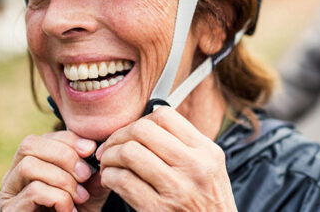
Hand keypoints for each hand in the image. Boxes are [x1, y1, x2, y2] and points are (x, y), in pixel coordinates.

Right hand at [0, 131, 109, 211]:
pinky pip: (34, 191)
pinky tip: (68, 210)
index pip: (44, 137)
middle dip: (64, 156)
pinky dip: (58, 198)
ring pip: (29, 166)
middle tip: (85, 175)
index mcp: (32, 162)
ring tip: (79, 197)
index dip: (69, 140)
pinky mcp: (11, 210)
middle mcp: (14, 174)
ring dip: (61, 179)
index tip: (91, 151)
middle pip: (29, 145)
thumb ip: (93, 169)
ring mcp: (9, 192)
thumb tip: (98, 149)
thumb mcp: (90, 187)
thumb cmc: (78, 210)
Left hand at [96, 106, 236, 211]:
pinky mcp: (158, 209)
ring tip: (109, 164)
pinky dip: (110, 178)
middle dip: (118, 136)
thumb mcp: (210, 168)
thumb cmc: (209, 203)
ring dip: (110, 157)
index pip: (165, 116)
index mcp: (207, 151)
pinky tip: (112, 181)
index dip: (140, 121)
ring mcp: (177, 188)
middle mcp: (194, 166)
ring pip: (129, 153)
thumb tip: (149, 125)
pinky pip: (123, 181)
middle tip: (111, 147)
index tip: (132, 133)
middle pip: (142, 131)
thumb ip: (186, 146)